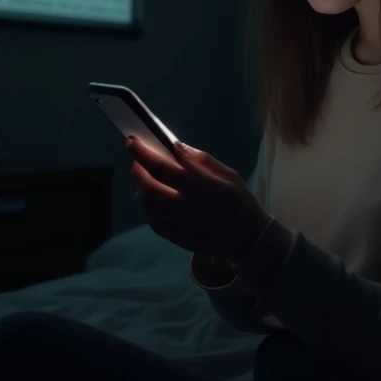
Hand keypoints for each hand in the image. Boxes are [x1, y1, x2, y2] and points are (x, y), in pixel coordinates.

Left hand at [126, 137, 270, 262]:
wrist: (250, 240)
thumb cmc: (241, 202)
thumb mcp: (229, 175)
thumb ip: (202, 160)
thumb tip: (176, 146)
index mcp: (202, 186)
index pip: (162, 166)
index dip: (142, 153)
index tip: (131, 141)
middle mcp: (188, 206)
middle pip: (148, 186)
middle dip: (136, 169)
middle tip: (136, 159)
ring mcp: (181, 225)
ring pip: (148, 204)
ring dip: (141, 188)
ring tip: (146, 179)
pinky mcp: (178, 239)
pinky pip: (153, 222)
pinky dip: (149, 208)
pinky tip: (156, 200)